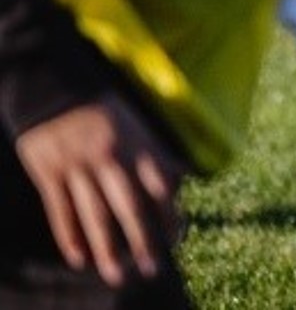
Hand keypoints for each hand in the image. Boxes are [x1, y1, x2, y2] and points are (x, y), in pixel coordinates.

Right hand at [14, 93, 186, 286]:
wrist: (52, 85)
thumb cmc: (102, 107)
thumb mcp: (136, 121)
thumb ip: (156, 151)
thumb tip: (183, 178)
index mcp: (135, 142)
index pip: (159, 184)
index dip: (169, 213)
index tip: (177, 238)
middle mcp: (109, 156)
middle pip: (128, 205)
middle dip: (142, 240)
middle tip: (152, 269)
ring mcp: (77, 165)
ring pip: (94, 215)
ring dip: (107, 248)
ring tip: (116, 275)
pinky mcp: (48, 173)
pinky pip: (61, 210)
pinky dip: (70, 236)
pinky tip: (79, 258)